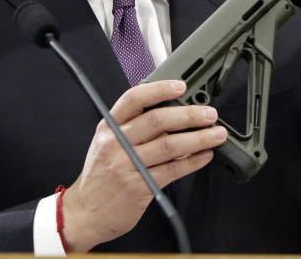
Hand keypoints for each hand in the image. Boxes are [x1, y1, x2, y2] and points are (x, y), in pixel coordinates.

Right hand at [60, 80, 226, 251]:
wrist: (84, 212)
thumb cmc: (101, 175)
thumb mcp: (107, 143)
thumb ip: (132, 127)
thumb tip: (172, 112)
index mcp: (109, 127)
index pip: (134, 99)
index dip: (160, 89)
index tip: (181, 86)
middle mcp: (117, 143)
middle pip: (158, 120)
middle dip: (189, 115)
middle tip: (209, 114)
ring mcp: (127, 165)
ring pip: (170, 145)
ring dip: (198, 138)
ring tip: (216, 134)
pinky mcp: (140, 186)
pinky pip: (172, 170)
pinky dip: (193, 162)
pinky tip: (204, 155)